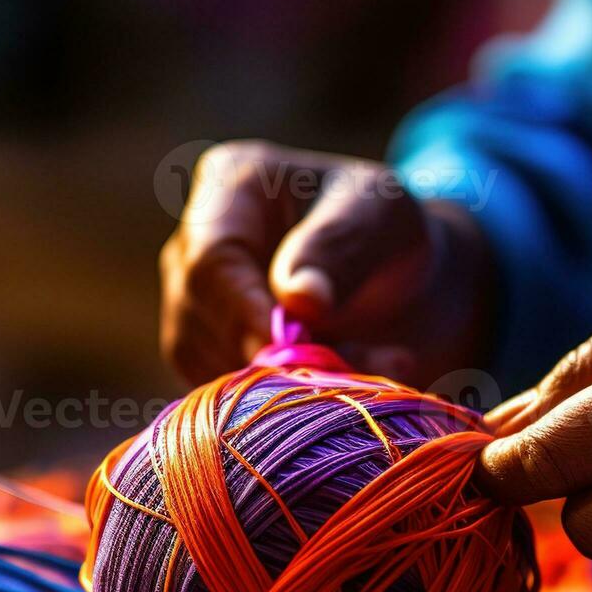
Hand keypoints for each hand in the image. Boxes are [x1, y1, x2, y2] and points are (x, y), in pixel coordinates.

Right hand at [158, 140, 491, 383]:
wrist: (400, 282)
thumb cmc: (386, 228)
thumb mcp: (379, 215)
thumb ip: (339, 246)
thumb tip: (300, 299)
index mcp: (228, 185)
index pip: (210, 258)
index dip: (245, 308)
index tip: (293, 343)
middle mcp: (192, 248)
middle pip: (200, 316)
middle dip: (271, 353)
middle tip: (348, 366)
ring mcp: (192, 308)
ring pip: (209, 364)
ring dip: (284, 384)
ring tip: (364, 370)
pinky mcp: (207, 360)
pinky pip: (225, 399)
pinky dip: (281, 405)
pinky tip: (341, 386)